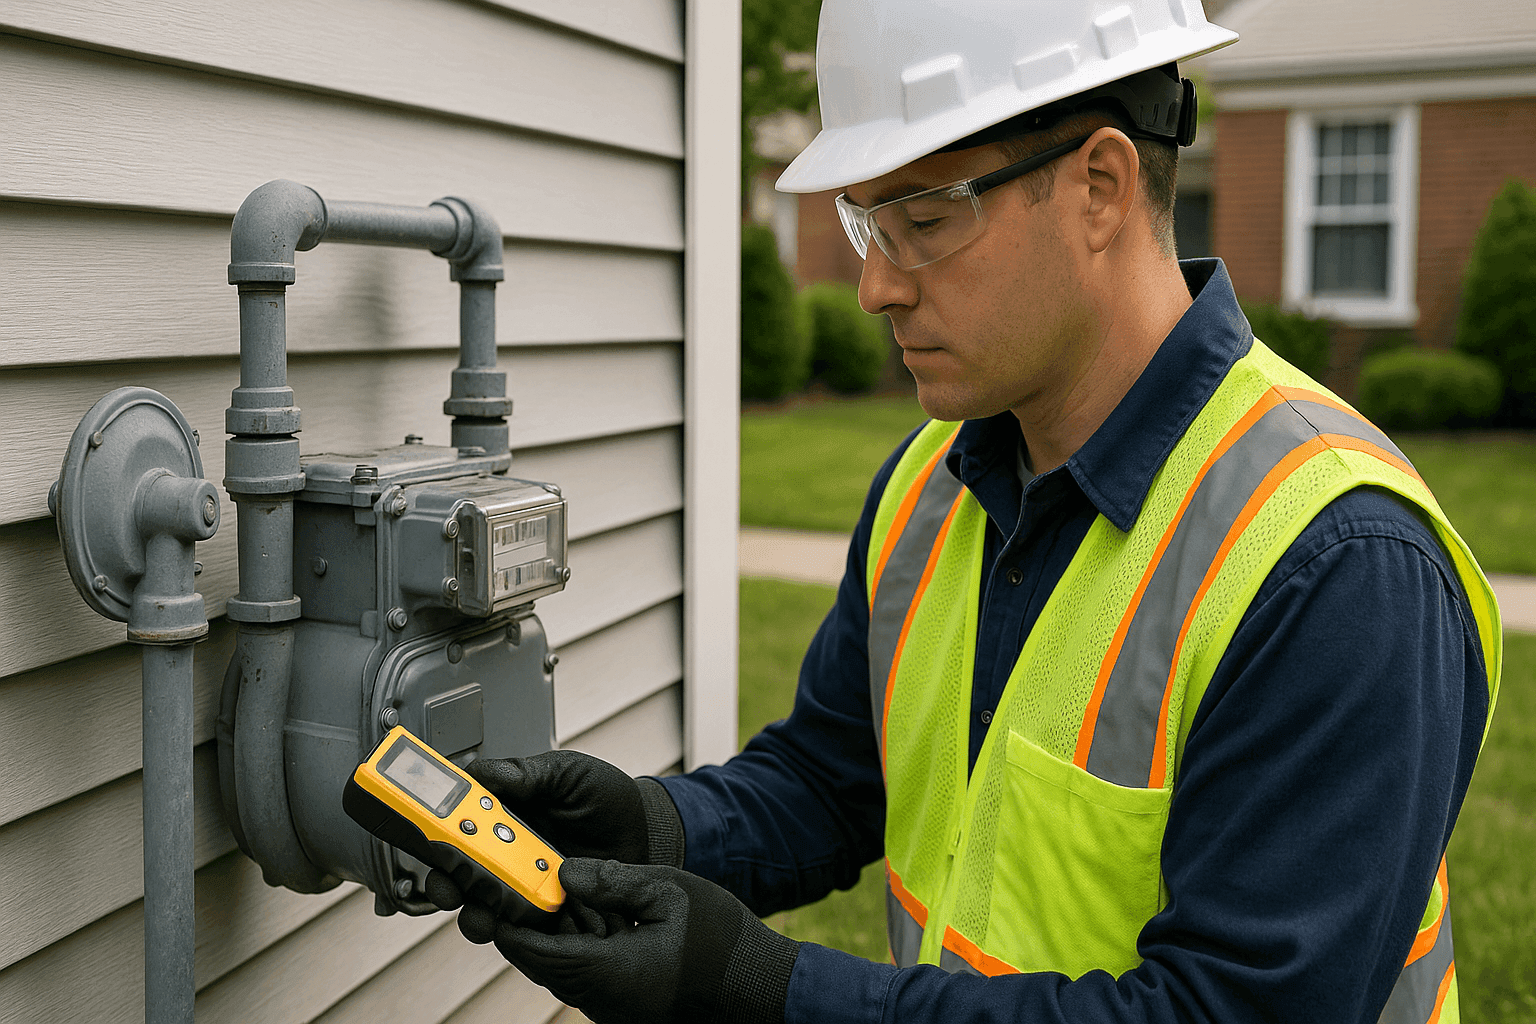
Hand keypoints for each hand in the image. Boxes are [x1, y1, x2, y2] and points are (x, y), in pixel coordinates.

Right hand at [424, 749, 683, 941]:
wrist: (648, 834)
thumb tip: (484, 773)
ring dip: (475, 914)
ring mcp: (523, 886)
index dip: (433, 831)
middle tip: (448, 886)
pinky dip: (515, 934)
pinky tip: (523, 929)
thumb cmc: (608, 799)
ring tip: (484, 915)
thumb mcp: (570, 773)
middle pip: (457, 873)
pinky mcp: (545, 914)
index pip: (456, 824)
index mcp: (503, 814)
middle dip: (444, 883)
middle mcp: (505, 853)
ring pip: (482, 908)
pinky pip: (520, 930)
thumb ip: (529, 773)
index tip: (424, 835)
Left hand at [487, 859, 798, 1023]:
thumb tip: (564, 872)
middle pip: (539, 961)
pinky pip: (585, 978)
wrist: (762, 989)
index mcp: (604, 970)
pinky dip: (576, 948)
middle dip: (524, 923)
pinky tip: (590, 920)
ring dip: (551, 936)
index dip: (507, 917)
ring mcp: (612, 1008)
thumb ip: (612, 881)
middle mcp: (599, 998)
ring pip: (560, 970)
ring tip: (550, 894)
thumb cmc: (722, 941)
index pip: (531, 948)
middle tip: (514, 882)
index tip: (493, 885)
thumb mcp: (669, 891)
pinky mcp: (625, 1008)